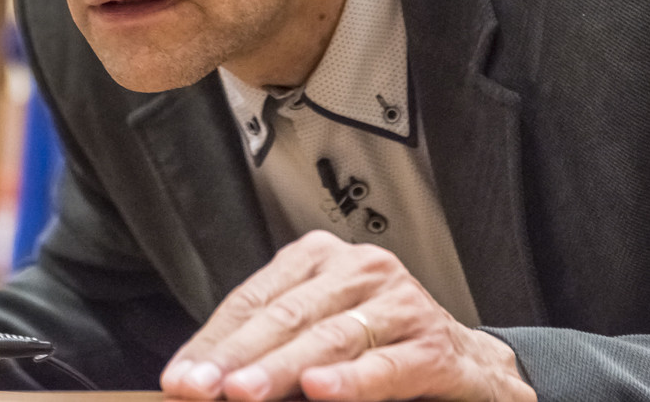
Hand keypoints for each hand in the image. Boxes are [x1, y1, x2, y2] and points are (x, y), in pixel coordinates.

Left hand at [160, 231, 534, 401]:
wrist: (470, 369)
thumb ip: (268, 351)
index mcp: (321, 260)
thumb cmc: (379, 350)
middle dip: (236, 357)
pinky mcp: (435, 345)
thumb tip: (203, 378)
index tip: (179, 378)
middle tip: (199, 387)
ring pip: (330, 337)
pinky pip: (387, 365)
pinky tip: (321, 389)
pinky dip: (352, 381)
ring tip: (243, 392)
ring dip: (282, 369)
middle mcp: (360, 270)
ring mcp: (400, 303)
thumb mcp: (317, 338)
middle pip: (286, 315)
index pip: (255, 299)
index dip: (213, 341)